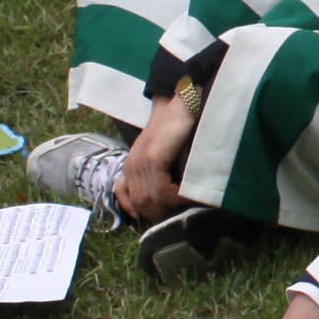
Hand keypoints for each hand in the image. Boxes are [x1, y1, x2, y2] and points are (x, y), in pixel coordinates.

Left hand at [115, 89, 197, 222]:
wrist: (178, 103)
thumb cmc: (175, 128)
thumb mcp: (161, 154)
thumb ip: (157, 173)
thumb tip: (167, 199)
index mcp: (130, 166)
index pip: (129, 200)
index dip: (147, 212)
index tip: (167, 215)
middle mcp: (131, 166)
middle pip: (142, 203)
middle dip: (162, 213)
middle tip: (181, 213)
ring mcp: (140, 162)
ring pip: (152, 199)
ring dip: (172, 207)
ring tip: (190, 206)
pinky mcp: (153, 159)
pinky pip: (163, 189)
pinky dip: (177, 198)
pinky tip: (189, 197)